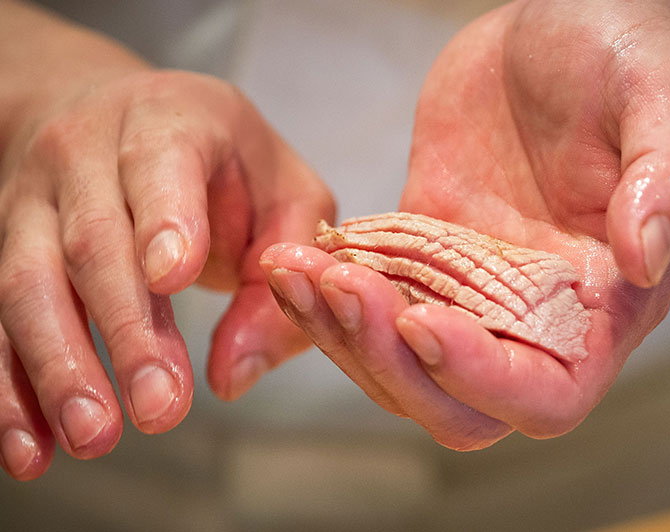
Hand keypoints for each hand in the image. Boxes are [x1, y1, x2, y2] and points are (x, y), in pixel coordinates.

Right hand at [0, 68, 333, 479]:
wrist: (107, 111)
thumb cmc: (218, 158)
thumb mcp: (281, 190)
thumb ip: (280, 270)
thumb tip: (232, 376)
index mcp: (170, 123)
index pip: (161, 163)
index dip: (165, 218)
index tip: (173, 277)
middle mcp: (86, 154)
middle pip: (94, 241)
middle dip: (125, 331)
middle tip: (160, 409)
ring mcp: (31, 200)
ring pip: (27, 282)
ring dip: (56, 368)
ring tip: (92, 437)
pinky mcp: (1, 246)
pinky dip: (7, 388)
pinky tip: (28, 448)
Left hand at [262, 0, 669, 448]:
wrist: (565, 25)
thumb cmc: (628, 53)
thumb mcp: (662, 93)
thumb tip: (646, 257)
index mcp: (602, 305)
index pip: (546, 395)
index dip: (480, 379)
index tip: (421, 319)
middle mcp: (533, 315)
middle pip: (454, 402)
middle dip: (389, 361)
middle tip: (341, 287)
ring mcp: (471, 288)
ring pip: (398, 363)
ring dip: (341, 334)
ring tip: (293, 271)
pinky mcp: (423, 253)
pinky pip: (370, 303)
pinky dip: (326, 297)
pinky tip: (292, 259)